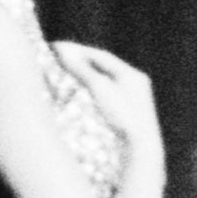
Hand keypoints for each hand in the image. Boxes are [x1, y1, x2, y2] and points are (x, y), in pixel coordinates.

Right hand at [55, 40, 163, 163]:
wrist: (139, 149)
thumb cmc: (121, 115)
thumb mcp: (100, 88)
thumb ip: (82, 68)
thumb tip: (62, 50)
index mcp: (132, 75)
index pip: (101, 57)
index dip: (78, 51)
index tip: (57, 48)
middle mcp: (135, 85)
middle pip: (103, 70)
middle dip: (80, 65)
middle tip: (57, 61)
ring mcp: (132, 103)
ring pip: (104, 86)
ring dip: (84, 81)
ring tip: (63, 78)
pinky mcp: (126, 119)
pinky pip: (105, 101)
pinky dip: (90, 96)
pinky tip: (77, 100)